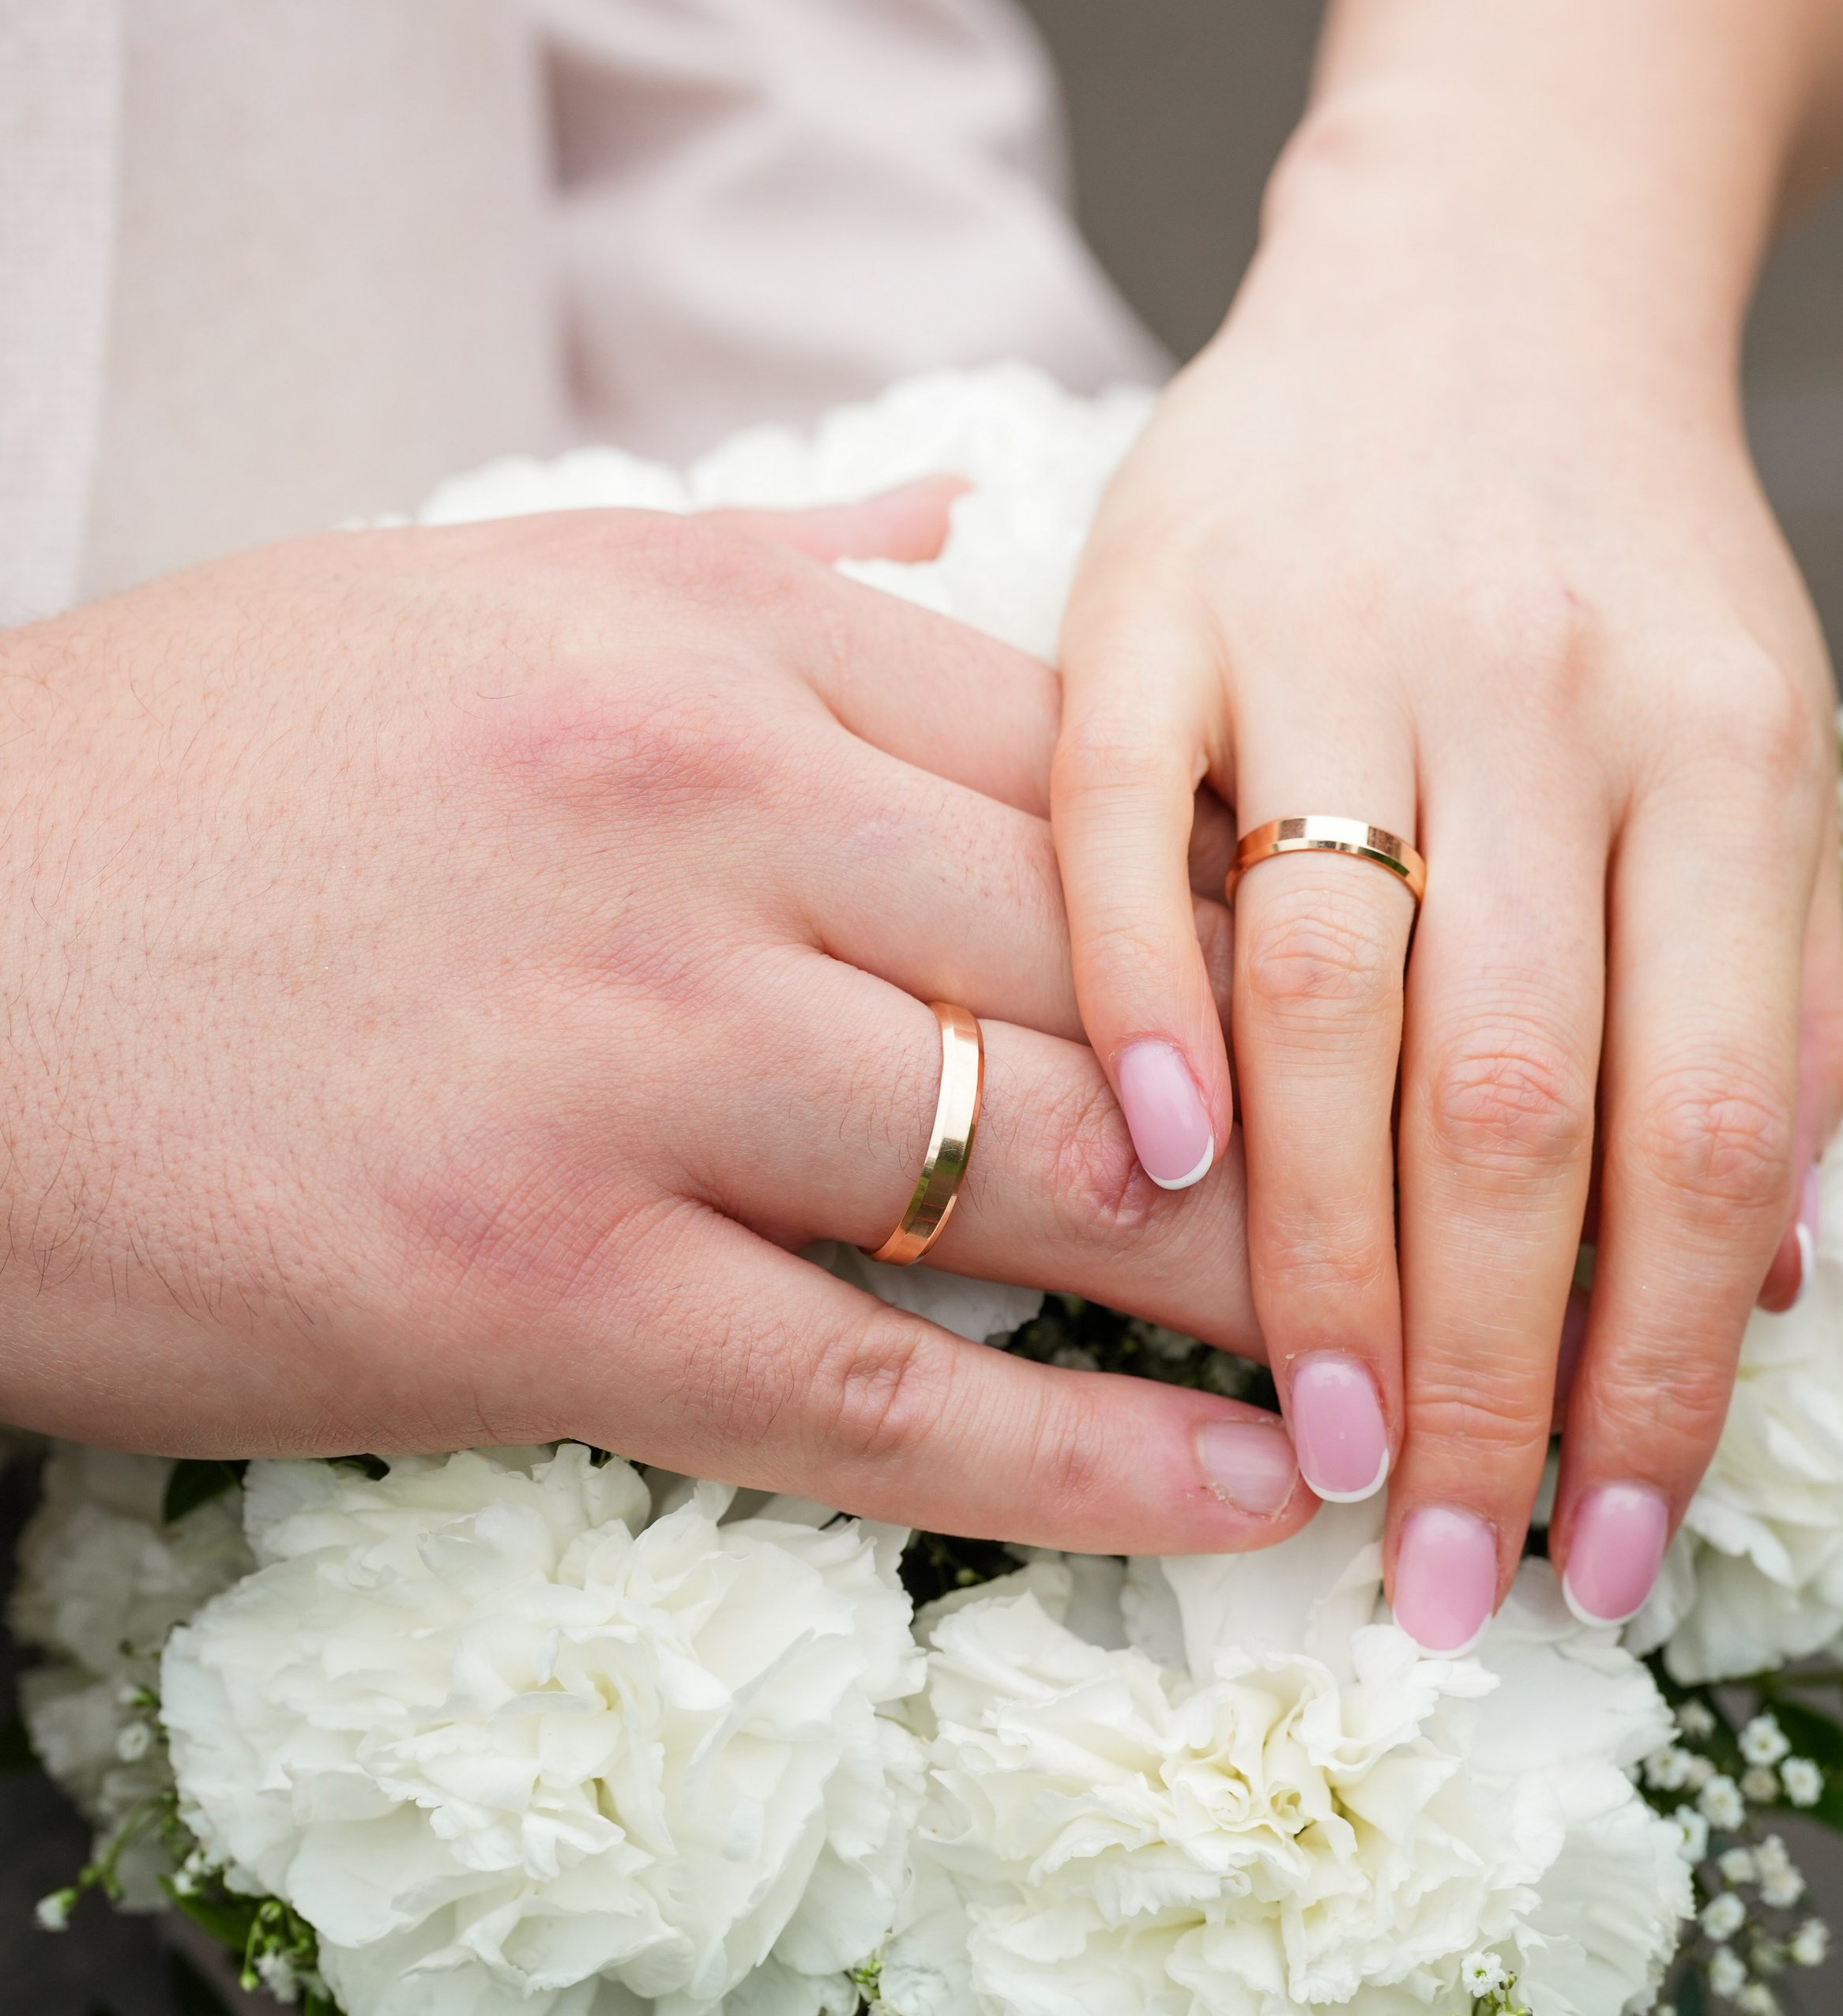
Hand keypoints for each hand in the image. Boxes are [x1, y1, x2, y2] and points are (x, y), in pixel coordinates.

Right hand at [0, 500, 1307, 1551]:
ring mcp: (629, 1067)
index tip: (1396, 968)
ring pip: (1044, 1177)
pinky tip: (1245, 1500)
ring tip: (1425, 1352)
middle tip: (1492, 1183)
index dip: (1265, 877)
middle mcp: (698, 831)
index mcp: (695, 650)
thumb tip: (950, 515)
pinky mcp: (537, 1294)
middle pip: (1115, 969)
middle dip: (1331, 1088)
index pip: (1080, 757)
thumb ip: (744, 555)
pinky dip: (1094, 1460)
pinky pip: (883, 1393)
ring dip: (1268, 1281)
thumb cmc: (177, 771)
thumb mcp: (454, 583)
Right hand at [1053, 167, 1842, 1644]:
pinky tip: (1141, 1169)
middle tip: (1454, 1575)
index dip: (1662, 1367)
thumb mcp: (1752, 745)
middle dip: (1490, 1374)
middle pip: (1519, 1095)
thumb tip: (1761, 1287)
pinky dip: (1133, 998)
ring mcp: (1335, 632)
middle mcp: (1546, 690)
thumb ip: (1771, 1000)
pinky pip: (1123, 820)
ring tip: (1326, 1455)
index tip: (1615, 1555)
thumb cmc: (1621, 557)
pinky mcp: (1154, 589)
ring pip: (1329, 992)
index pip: (1708, 1119)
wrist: (1481, 272)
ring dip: (1319, 1254)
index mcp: (1722, 744)